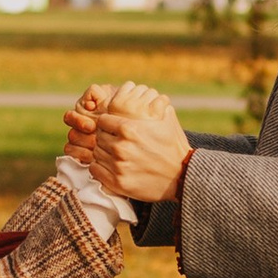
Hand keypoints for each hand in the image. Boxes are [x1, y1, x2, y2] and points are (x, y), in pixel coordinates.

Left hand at [73, 86, 192, 200]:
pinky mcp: (117, 183)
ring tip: (115, 155)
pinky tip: (110, 166)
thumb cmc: (174, 146)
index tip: (114, 128)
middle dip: (106, 138)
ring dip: (103, 153)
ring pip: (96, 154)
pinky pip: (95, 170)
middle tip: (115, 142)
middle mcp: (121, 147)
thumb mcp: (167, 120)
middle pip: (99, 137)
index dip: (108, 123)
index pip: (103, 121)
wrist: (182, 176)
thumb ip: (154, 105)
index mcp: (129, 129)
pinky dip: (100, 168)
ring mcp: (118, 166)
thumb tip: (151, 94)